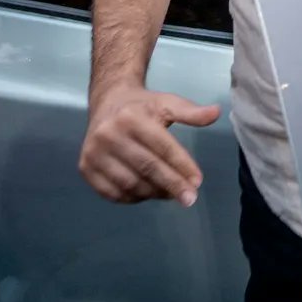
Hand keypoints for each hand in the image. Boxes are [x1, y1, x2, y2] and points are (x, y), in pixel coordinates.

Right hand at [79, 85, 220, 205]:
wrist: (107, 103)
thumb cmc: (142, 106)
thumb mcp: (167, 103)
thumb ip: (191, 111)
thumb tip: (216, 113)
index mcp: (131, 118)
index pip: (162, 147)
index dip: (182, 166)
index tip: (198, 182)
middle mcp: (109, 135)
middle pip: (147, 167)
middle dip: (172, 185)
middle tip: (190, 198)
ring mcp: (94, 153)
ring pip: (130, 183)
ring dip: (154, 193)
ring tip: (171, 193)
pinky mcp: (85, 168)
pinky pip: (112, 192)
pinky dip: (133, 197)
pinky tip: (149, 193)